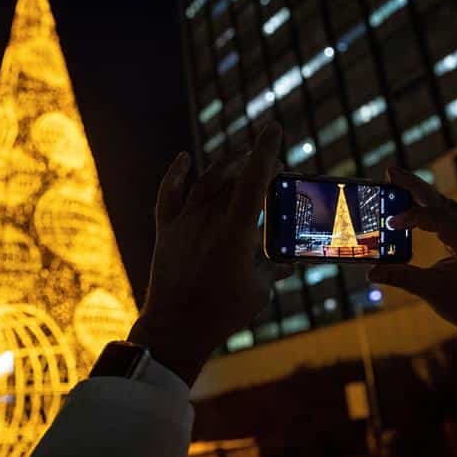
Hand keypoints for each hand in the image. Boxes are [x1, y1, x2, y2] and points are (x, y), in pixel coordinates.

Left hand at [128, 124, 291, 385]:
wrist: (176, 328)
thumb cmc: (223, 312)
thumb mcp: (259, 291)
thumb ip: (274, 270)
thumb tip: (288, 264)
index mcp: (236, 229)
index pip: (254, 179)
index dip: (265, 150)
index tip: (273, 127)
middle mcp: (208, 218)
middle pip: (232, 178)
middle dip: (253, 166)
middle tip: (270, 166)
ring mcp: (184, 222)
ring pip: (206, 182)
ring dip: (225, 166)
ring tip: (240, 158)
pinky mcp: (167, 231)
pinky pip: (169, 194)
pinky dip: (176, 174)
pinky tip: (185, 158)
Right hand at [368, 167, 456, 342]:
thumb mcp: (433, 292)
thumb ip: (402, 277)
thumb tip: (371, 272)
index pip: (437, 217)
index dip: (412, 216)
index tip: (390, 222)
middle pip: (441, 200)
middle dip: (414, 185)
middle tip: (390, 172)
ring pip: (446, 205)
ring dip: (422, 193)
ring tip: (398, 182)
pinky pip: (449, 215)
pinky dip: (430, 207)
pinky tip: (416, 205)